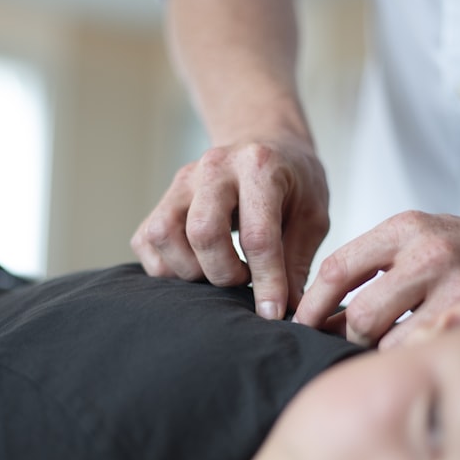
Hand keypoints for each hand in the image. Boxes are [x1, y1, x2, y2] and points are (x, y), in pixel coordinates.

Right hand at [131, 137, 329, 318]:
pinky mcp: (162, 198)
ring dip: (191, 270)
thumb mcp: (312, 216)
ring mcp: (182, 181)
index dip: (266, 281)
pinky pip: (146, 241)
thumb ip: (298, 261)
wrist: (266, 147)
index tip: (273, 312)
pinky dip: (166, 267)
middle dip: (224, 273)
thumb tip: (289, 312)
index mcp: (259, 167)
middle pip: (202, 233)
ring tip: (220, 271)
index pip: (258, 235)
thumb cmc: (294, 185)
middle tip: (244, 279)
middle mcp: (214, 168)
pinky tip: (197, 267)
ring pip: (164, 235)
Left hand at [291, 211, 459, 348]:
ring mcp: (457, 287)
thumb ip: (373, 268)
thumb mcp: (418, 239)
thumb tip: (322, 318)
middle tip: (348, 344)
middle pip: (362, 314)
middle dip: (348, 337)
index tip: (301, 324)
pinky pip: (427, 353)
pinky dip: (412, 359)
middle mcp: (429, 254)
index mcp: (405, 228)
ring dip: (380, 354)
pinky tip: (414, 356)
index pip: (338, 268)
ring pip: (392, 341)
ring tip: (383, 352)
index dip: (313, 304)